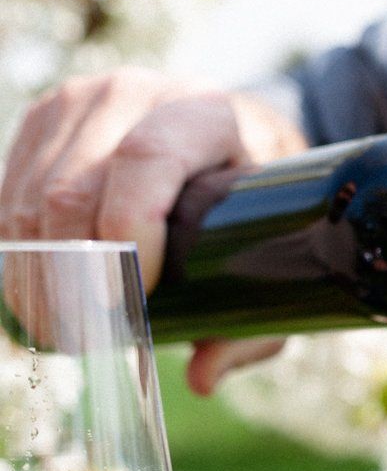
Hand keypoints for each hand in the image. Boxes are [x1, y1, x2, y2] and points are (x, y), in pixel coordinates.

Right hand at [0, 66, 306, 392]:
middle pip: (74, 188)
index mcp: (204, 111)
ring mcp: (80, 102)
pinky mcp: (44, 120)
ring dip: (37, 272)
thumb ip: (251, 319)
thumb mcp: (275, 247)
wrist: (235, 131)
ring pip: (30, 194)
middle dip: (71, 276)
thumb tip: (203, 377)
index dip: (127, 232)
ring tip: (61, 329)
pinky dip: (19, 250)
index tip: (129, 301)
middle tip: (86, 340)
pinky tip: (39, 293)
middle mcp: (135, 94)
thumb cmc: (259, 198)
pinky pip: (9, 191)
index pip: (147, 160)